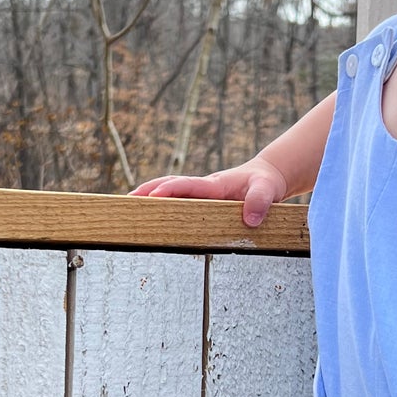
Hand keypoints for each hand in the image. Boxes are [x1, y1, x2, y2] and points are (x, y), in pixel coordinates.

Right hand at [130, 156, 289, 227]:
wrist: (266, 177)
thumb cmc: (266, 183)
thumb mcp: (268, 190)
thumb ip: (260, 202)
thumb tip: (250, 220)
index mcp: (216, 184)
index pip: (189, 185)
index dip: (171, 189)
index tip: (154, 195)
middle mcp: (204, 186)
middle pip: (170, 184)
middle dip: (149, 190)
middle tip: (128, 200)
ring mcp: (201, 193)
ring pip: (170, 190)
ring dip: (149, 195)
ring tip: (129, 205)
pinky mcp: (201, 200)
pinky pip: (178, 200)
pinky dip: (161, 203)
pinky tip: (150, 214)